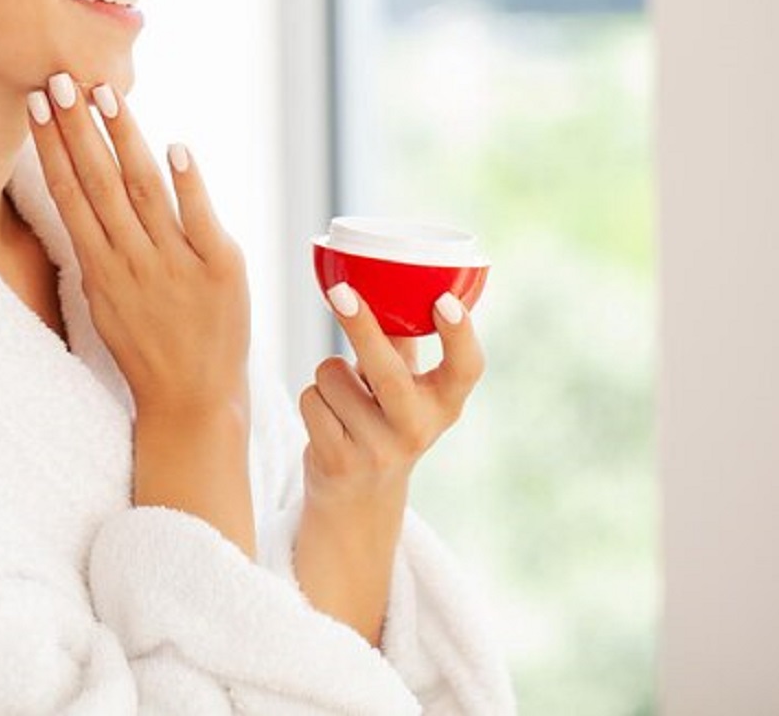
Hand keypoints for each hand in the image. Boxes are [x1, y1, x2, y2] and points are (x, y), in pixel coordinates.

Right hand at [26, 72, 250, 418]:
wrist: (194, 402)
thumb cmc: (148, 348)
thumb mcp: (107, 300)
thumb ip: (100, 248)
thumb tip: (87, 193)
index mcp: (100, 269)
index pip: (69, 195)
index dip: (52, 148)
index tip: (38, 105)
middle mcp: (133, 263)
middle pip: (99, 183)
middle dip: (77, 129)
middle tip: (60, 79)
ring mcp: (177, 265)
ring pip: (143, 191)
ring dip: (123, 139)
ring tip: (105, 95)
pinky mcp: (221, 270)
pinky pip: (201, 219)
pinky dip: (188, 183)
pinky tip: (175, 147)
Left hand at [291, 287, 484, 642]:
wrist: (359, 501)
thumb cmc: (381, 421)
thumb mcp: (405, 388)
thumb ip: (402, 341)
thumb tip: (386, 277)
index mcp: (444, 403)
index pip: (467, 369)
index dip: (460, 334)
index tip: (445, 300)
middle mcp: (419, 428)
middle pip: (388, 372)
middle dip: (361, 328)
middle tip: (340, 292)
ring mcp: (380, 450)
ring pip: (332, 376)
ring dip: (328, 376)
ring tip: (344, 400)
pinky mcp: (340, 463)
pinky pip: (311, 400)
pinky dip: (312, 400)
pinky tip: (328, 423)